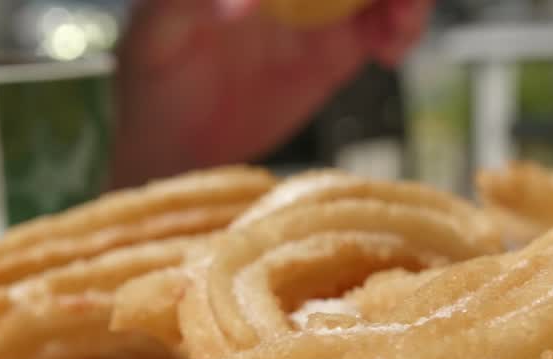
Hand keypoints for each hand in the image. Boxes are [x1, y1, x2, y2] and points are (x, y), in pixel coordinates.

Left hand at [111, 0, 432, 186]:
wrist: (178, 150)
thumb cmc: (150, 84)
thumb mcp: (153, 40)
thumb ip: (185, 5)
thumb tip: (240, 4)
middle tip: (391, 1)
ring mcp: (318, 7)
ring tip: (398, 23)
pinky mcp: (340, 49)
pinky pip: (386, 25)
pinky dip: (403, 26)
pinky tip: (390, 48)